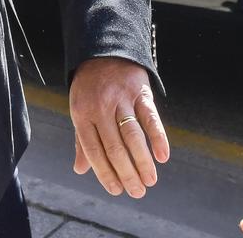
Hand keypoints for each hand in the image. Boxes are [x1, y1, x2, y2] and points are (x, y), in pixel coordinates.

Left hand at [68, 56, 169, 197]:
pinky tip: (163, 156)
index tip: (117, 191)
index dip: (105, 173)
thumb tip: (81, 170)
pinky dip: (158, 137)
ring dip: (142, 162)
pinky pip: (150, 117)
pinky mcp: (140, 91)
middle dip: (127, 173)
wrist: (104, 50)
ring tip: (150, 181)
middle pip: (115, 147)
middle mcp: (101, 108)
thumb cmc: (90, 87)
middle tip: (138, 192)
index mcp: (82, 115)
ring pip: (133, 136)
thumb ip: (83, 140)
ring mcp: (121, 99)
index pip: (94, 151)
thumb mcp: (80, 109)